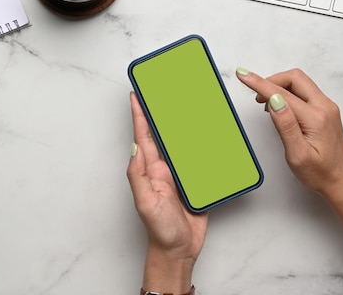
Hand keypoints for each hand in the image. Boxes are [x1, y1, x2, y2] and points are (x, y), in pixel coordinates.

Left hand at [127, 92, 208, 293]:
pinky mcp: (195, 183)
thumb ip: (139, 175)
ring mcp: (179, 175)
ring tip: (184, 104)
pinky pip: (199, 159)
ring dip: (181, 125)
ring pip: (181, 144)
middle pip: (162, 134)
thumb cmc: (160, 231)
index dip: (140, 115)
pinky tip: (208, 135)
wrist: (179, 251)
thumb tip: (135, 147)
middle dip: (159, 112)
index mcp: (150, 170)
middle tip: (161, 90)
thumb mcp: (145, 203)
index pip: (143, 136)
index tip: (137, 94)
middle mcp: (163, 169)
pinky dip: (202, 146)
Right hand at [235, 68, 342, 195]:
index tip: (243, 75)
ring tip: (264, 103)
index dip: (259, 83)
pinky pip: (303, 92)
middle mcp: (324, 107)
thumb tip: (274, 100)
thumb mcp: (298, 154)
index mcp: (316, 118)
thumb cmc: (321, 173)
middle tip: (254, 95)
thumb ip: (286, 125)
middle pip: (294, 78)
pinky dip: (287, 93)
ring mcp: (326, 107)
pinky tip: (278, 107)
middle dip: (271, 81)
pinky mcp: (324, 110)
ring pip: (299, 83)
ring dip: (279, 87)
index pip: (283, 93)